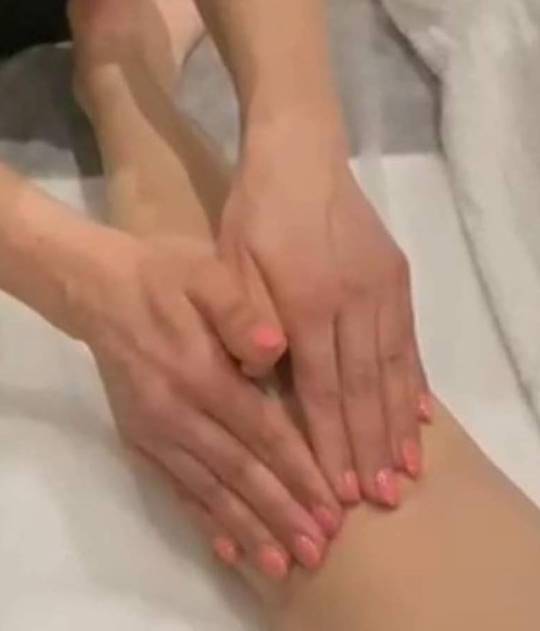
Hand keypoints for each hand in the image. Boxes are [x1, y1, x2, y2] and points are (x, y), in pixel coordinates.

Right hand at [76, 233, 342, 575]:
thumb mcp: (205, 273)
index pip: (262, 431)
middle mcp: (177, 411)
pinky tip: (225, 548)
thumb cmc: (164, 275)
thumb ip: (239, 311)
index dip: (298, 470)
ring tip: (282, 563)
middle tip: (320, 550)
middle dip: (281, 514)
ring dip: (247, 529)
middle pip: (239, 472)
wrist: (98, 288)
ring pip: (208, 490)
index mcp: (201, 371)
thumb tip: (275, 347)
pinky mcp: (137, 440)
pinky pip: (173, 488)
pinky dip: (201, 521)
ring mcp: (154, 431)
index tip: (333, 504)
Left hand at [220, 125, 429, 508]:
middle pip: (363, 387)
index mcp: (305, 300)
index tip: (338, 488)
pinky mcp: (396, 276)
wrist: (300, 153)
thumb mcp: (231, 259)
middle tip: (380, 499)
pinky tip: (423, 413)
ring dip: (399, 423)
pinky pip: (409, 338)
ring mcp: (381, 288)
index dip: (329, 440)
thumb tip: (259, 376)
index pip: (319, 386)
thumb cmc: (256, 211)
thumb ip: (245, 318)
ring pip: (393, 367)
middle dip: (370, 446)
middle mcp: (352, 300)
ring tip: (408, 470)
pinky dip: (415, 380)